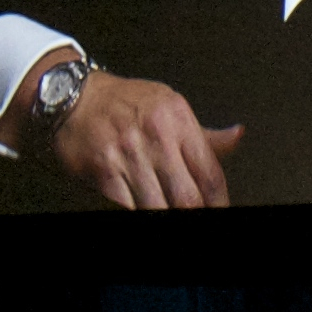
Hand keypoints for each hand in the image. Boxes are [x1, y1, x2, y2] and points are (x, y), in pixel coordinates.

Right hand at [47, 71, 239, 208]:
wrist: (74, 96)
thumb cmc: (127, 102)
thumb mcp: (170, 107)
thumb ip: (203, 134)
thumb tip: (237, 136)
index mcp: (178, 121)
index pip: (210, 175)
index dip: (219, 202)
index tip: (218, 209)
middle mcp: (155, 138)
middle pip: (188, 197)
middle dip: (194, 212)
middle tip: (194, 213)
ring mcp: (128, 155)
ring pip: (157, 206)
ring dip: (165, 214)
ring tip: (168, 210)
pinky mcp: (103, 170)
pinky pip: (125, 205)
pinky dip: (136, 211)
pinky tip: (142, 208)